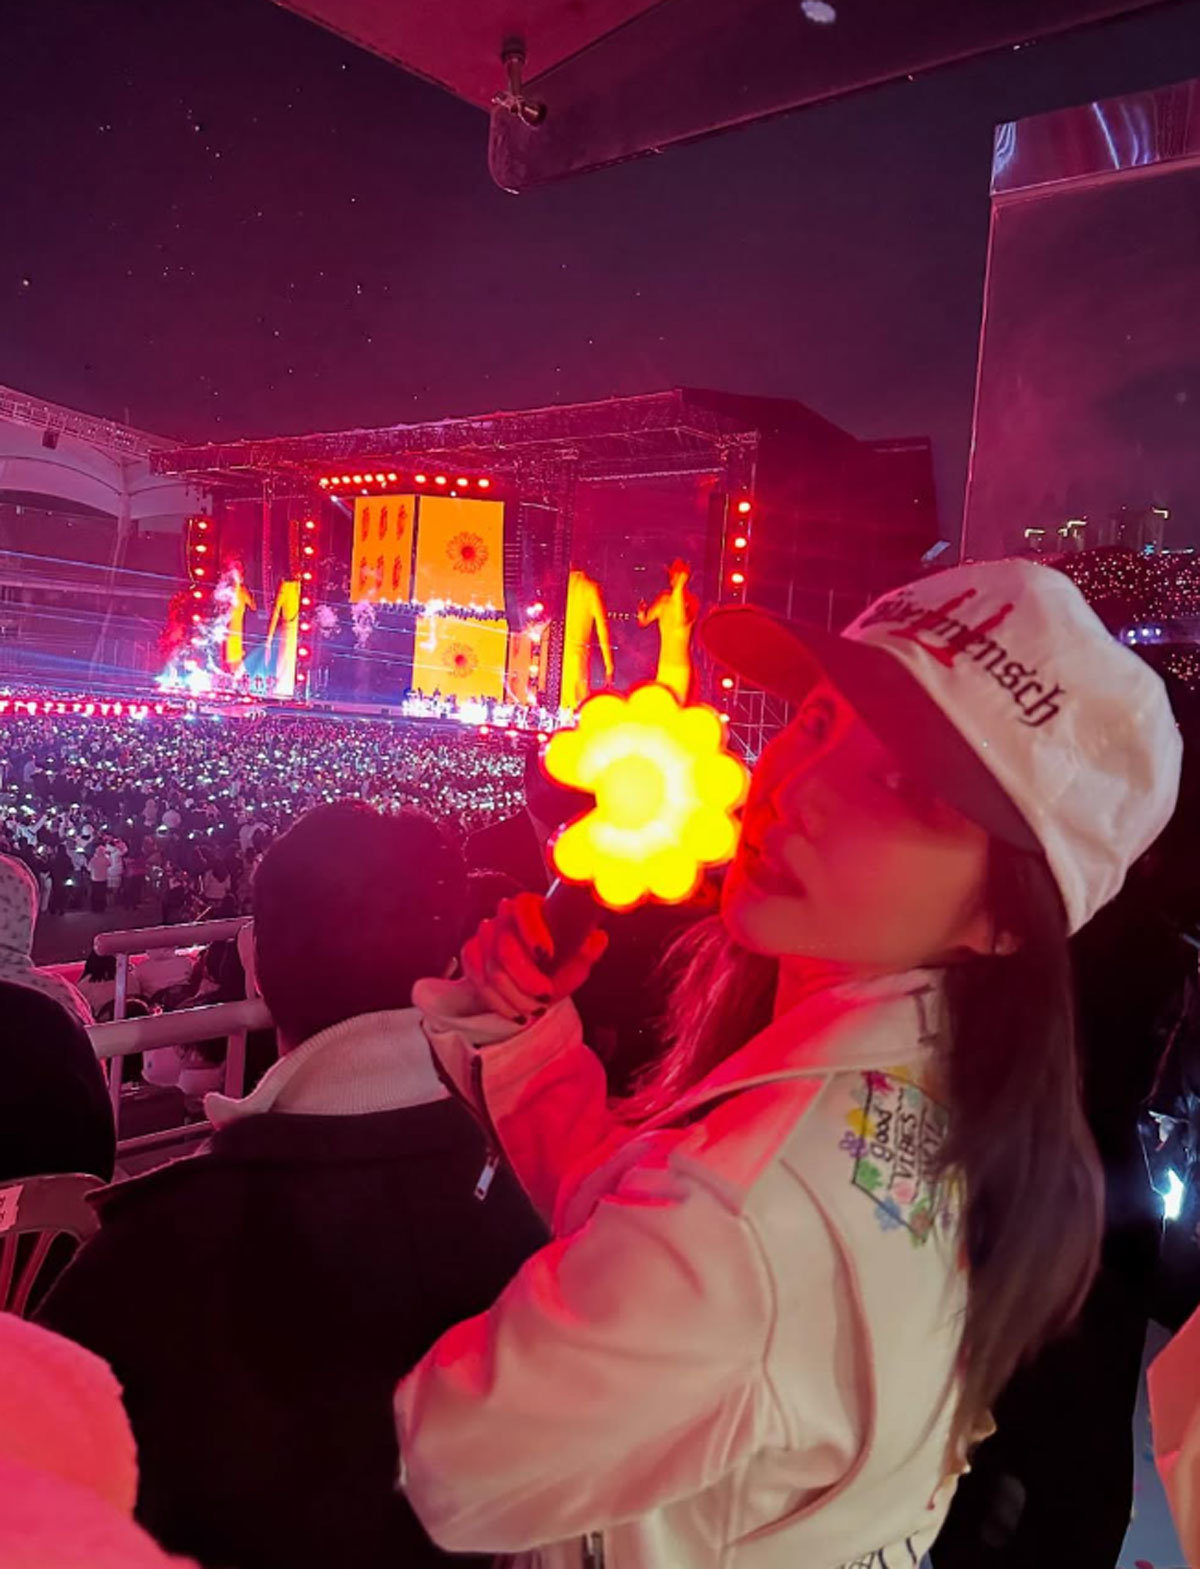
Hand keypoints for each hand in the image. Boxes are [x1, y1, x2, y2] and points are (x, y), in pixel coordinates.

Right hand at [461, 892, 607, 1021]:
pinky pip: (476, 979)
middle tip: (544, 997)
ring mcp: (484, 935)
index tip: (547, 955)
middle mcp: (503, 917)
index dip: (531, 930)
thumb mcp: (576, 963)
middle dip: (526, 979)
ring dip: (514, 997)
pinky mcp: (471, 955)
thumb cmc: (557, 967)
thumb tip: (598, 938)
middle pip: (504, 948)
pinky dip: (497, 1002)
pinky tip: (515, 1012)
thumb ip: (588, 951)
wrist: (532, 987)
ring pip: (491, 970)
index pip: (522, 907)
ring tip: (534, 1010)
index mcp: (531, 907)